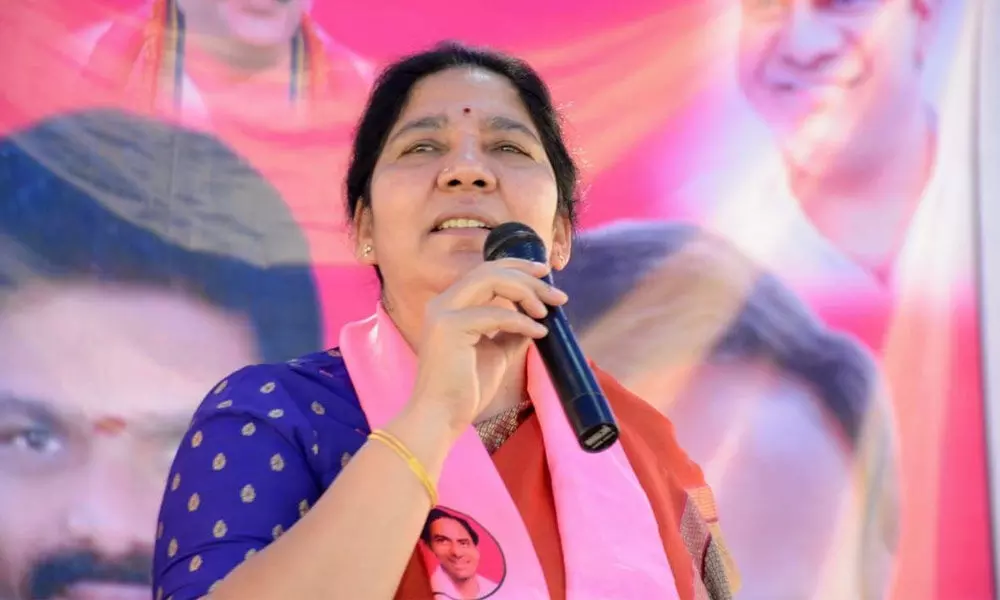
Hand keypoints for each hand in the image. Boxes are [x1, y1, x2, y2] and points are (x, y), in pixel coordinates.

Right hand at [406, 258, 568, 436]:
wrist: (442, 416)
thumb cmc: (465, 388)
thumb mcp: (496, 352)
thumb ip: (510, 331)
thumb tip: (536, 318)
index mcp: (451, 305)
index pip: (485, 272)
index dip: (517, 267)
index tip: (545, 275)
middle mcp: (443, 302)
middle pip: (490, 270)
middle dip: (528, 277)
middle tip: (557, 294)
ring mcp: (444, 313)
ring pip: (491, 281)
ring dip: (526, 292)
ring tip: (547, 310)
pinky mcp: (450, 327)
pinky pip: (495, 314)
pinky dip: (521, 320)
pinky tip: (538, 332)